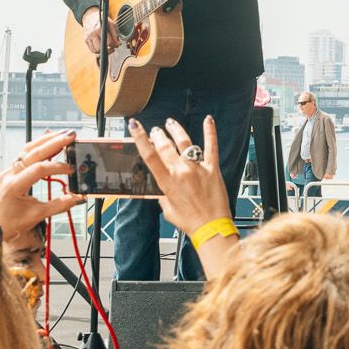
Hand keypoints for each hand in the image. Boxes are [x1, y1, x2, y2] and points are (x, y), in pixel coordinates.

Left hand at [0, 130, 87, 242]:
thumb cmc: (10, 224)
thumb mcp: (37, 216)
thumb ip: (59, 205)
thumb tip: (76, 198)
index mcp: (14, 186)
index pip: (38, 169)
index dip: (57, 167)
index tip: (71, 169)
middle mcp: (9, 174)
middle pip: (33, 153)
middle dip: (54, 143)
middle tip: (70, 136)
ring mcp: (9, 171)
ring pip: (28, 149)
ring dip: (46, 140)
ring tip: (63, 134)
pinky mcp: (11, 171)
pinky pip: (25, 153)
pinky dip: (38, 145)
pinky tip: (48, 138)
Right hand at [81, 9, 115, 54]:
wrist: (90, 16)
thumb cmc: (102, 20)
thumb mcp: (110, 23)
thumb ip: (115, 34)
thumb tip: (118, 44)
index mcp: (99, 29)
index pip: (108, 42)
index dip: (114, 45)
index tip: (117, 45)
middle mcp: (92, 34)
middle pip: (100, 48)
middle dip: (108, 50)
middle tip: (112, 48)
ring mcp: (88, 38)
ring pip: (95, 51)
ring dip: (103, 51)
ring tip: (108, 48)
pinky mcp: (86, 41)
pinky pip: (92, 50)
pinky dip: (98, 50)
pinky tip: (102, 47)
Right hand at [127, 116, 231, 234]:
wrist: (211, 228)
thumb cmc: (190, 222)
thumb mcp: (168, 210)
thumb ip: (163, 196)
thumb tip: (162, 190)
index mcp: (167, 183)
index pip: (149, 156)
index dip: (140, 139)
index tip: (135, 127)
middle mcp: (181, 172)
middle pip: (165, 146)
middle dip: (158, 135)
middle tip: (156, 130)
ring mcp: (197, 169)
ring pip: (185, 142)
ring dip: (176, 130)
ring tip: (171, 123)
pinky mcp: (213, 169)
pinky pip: (211, 146)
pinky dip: (210, 132)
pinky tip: (208, 120)